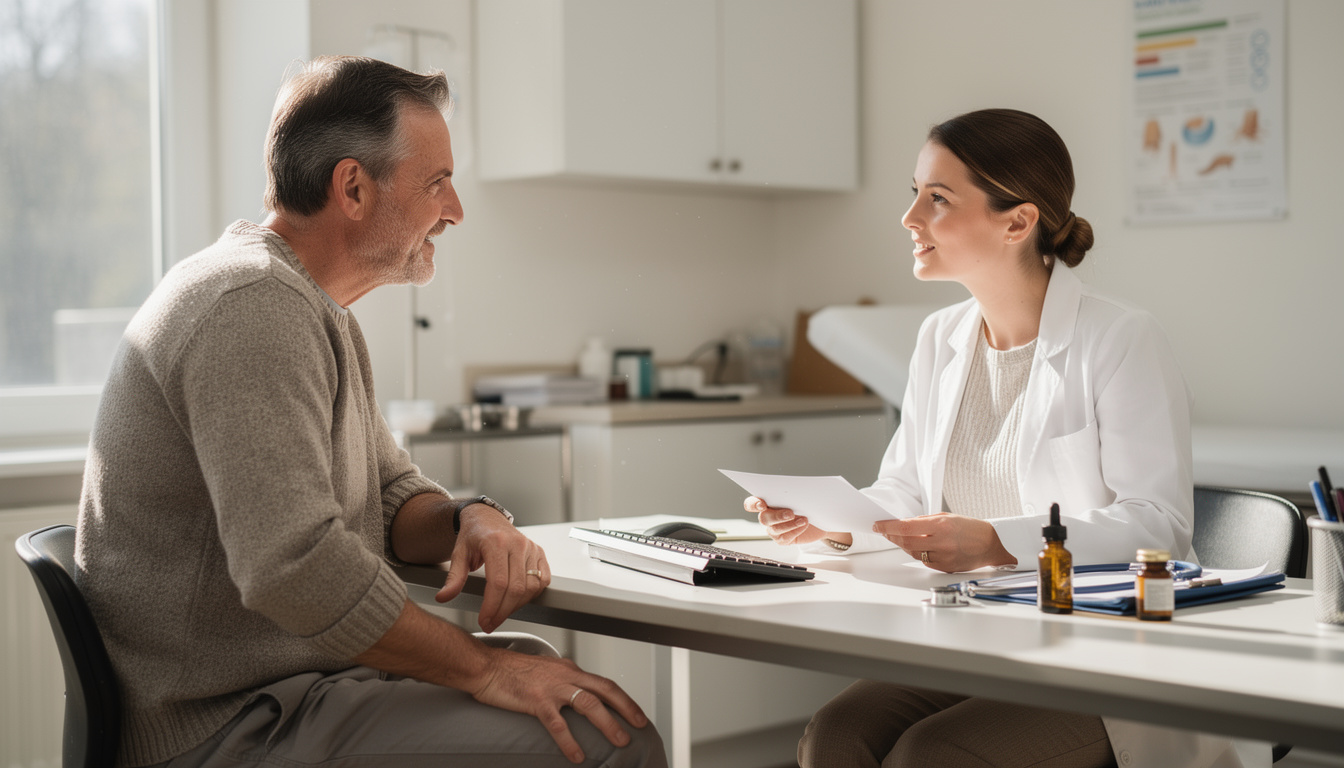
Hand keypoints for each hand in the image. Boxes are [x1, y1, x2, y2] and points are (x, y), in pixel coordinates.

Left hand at [436, 503, 549, 632]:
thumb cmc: (472, 536)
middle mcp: (517, 543)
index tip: (484, 621)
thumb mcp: (459, 554)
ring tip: (502, 612)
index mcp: (495, 543)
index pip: (498, 583)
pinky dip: (532, 595)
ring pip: (531, 587)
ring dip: (517, 606)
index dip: (492, 607)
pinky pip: (542, 580)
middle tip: (490, 623)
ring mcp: (530, 547)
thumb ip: (453, 577)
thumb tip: (444, 597)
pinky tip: (518, 600)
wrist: (486, 517)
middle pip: (516, 589)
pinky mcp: (539, 552)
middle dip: (503, 612)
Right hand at [469, 644, 649, 763]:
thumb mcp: (544, 672)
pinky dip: (570, 741)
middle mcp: (565, 675)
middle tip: (640, 724)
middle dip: (626, 707)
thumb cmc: (509, 671)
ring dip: (607, 723)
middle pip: (604, 690)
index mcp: (568, 670)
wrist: (484, 666)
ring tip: (619, 740)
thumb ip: (562, 682)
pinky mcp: (536, 701)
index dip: (622, 698)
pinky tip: (577, 755)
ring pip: (588, 704)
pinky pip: (558, 724)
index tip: (634, 712)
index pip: (603, 683)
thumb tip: (575, 694)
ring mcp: (551, 687)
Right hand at [745, 496, 844, 546]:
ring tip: (803, 520)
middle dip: (777, 516)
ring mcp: (773, 529)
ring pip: (774, 529)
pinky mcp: (782, 539)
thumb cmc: (807, 504)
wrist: (818, 519)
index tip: (762, 505)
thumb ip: (793, 494)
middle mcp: (768, 516)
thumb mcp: (801, 496)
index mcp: (767, 502)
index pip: (751, 504)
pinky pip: (784, 537)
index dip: (753, 505)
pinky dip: (795, 531)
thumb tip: (797, 490)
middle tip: (791, 513)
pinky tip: (803, 526)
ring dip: (789, 524)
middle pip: (763, 518)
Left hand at [871, 512, 1015, 572]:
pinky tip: (917, 546)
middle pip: (906, 541)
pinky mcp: (944, 567)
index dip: (888, 527)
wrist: (991, 545)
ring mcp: (943, 557)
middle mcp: (941, 542)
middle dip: (891, 535)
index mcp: (941, 526)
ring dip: (903, 544)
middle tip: (883, 530)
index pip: (906, 527)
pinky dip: (917, 553)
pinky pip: (924, 561)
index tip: (878, 525)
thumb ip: (924, 520)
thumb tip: (903, 523)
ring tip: (898, 536)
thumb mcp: (947, 517)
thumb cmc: (970, 528)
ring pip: (913, 552)